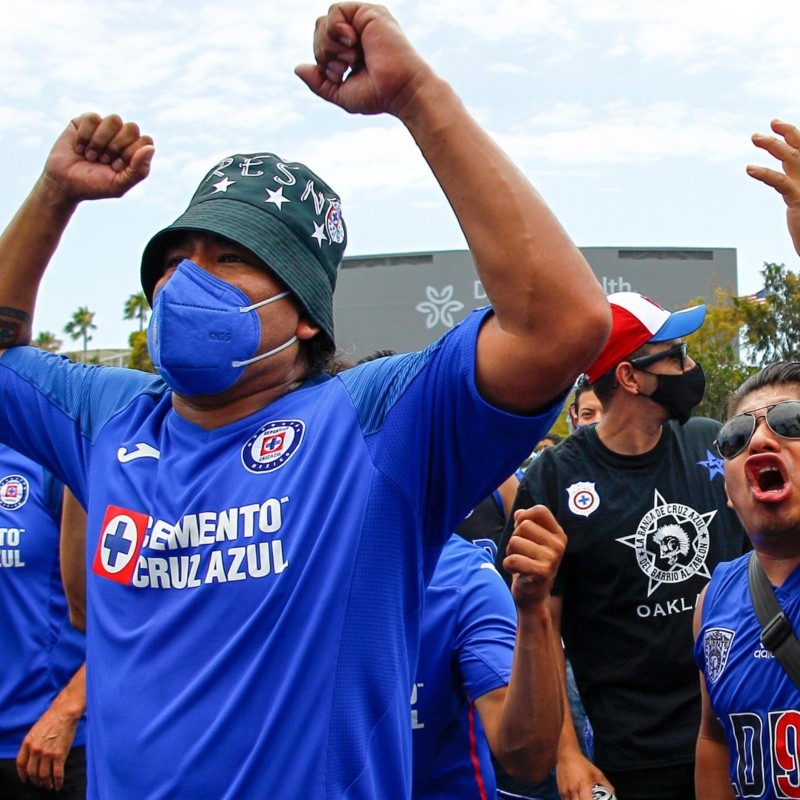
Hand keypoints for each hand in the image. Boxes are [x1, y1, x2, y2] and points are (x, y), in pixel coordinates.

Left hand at [16, 704, 79, 790]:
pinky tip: (58, 785)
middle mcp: (35, 750)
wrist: (65, 712)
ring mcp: (47, 753)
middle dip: (35, 781)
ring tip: (49, 786)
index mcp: (27, 743)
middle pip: (32, 772)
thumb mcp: (36, 729)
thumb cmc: (53, 718)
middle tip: (39, 784)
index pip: (20, 764)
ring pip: (43, 775)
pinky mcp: (59, 754)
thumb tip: (32, 756)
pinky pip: (57, 773)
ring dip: (46, 783)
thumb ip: (32, 743)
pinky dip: (57, 781)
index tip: (25, 779)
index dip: (22, 774)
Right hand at [42, 112, 153, 204]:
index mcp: (134, 152)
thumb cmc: (94, 186)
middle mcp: (122, 137)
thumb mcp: (119, 185)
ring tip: (91, 156)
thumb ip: (139, 170)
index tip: (116, 167)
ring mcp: (104, 128)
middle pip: (132, 128)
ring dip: (101, 141)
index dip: (131, 153)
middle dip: (116, 147)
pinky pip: (93, 117)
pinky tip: (79, 148)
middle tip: (103, 161)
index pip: (146, 141)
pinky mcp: (85, 121)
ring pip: (114, 119)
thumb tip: (151, 148)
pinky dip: (85, 136)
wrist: (64, 184)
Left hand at [295, 3, 432, 117]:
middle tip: (343, 67)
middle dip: (322, 53)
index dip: (321, 60)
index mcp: (352, 49)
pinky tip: (351, 42)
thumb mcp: (341, 93)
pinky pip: (335, 11)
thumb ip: (319, 83)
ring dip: (329, 44)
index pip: (321, 44)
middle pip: (319, 30)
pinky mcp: (368, 12)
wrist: (402, 90)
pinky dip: (336, 29)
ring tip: (350, 58)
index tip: (339, 75)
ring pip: (324, 21)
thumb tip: (297, 68)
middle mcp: (358, 32)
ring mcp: (363, 21)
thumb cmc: (378, 95)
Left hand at [502, 505, 565, 607]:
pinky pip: (512, 559)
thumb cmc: (530, 564)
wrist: (533, 596)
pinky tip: (516, 572)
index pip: (540, 510)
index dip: (524, 516)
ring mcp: (551, 558)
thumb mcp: (531, 541)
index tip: (521, 529)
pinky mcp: (541, 572)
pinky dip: (508, 565)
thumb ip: (526, 523)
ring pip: (514, 541)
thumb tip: (519, 513)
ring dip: (510, 552)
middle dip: (515, 538)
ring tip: (520, 562)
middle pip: (523, 525)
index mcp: (558, 534)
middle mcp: (558, 545)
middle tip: (522, 553)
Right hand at [556, 748, 614, 799]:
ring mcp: (565, 792)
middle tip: (590, 799)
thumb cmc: (583, 765)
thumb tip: (613, 797)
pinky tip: (578, 798)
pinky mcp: (561, 792)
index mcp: (584, 785)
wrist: (567, 756)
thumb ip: (607, 786)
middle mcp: (573, 790)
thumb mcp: (598, 773)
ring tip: (584, 798)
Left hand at [748, 119, 799, 255]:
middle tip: (772, 122)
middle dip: (788, 132)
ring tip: (755, 137)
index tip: (777, 125)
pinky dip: (764, 173)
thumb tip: (785, 182)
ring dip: (773, 144)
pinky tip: (749, 168)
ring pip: (792, 157)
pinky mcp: (799, 198)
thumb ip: (792, 188)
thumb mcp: (798, 202)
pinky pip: (780, 181)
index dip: (793, 136)